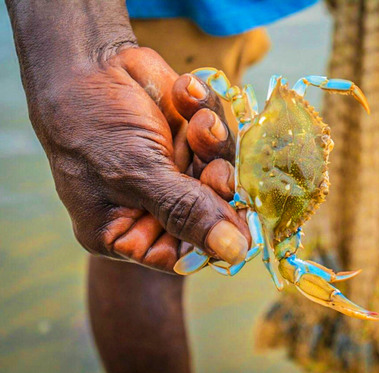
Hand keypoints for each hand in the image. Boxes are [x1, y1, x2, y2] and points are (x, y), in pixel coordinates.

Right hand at [31, 46, 248, 271]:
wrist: (86, 62)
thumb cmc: (92, 125)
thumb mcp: (137, 174)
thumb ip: (186, 212)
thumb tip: (234, 252)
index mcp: (128, 231)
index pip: (184, 254)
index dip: (215, 238)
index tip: (240, 221)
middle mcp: (155, 206)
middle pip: (209, 213)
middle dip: (217, 188)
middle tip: (216, 170)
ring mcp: (175, 171)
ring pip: (221, 172)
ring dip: (214, 145)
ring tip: (199, 123)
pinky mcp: (190, 138)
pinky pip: (218, 135)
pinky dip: (206, 113)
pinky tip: (184, 96)